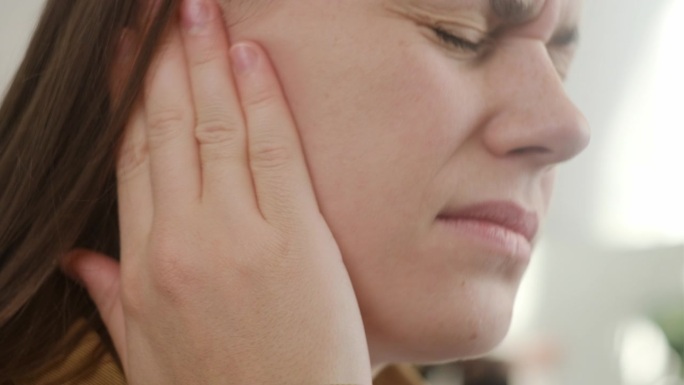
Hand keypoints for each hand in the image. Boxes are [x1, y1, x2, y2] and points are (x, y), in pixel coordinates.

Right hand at [63, 0, 371, 382]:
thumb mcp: (143, 351)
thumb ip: (108, 296)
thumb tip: (74, 259)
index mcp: (140, 266)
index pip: (130, 158)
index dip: (126, 101)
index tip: (125, 60)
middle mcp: (181, 241)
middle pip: (165, 129)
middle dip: (160, 61)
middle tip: (157, 12)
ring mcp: (238, 236)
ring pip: (213, 127)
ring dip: (203, 59)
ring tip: (196, 11)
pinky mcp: (295, 238)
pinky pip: (273, 150)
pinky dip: (260, 97)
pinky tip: (248, 54)